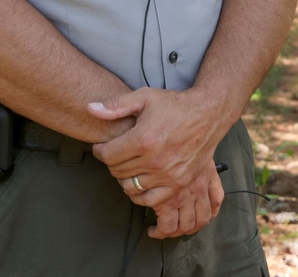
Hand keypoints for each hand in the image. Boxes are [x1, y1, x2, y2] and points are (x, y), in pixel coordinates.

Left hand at [89, 87, 227, 236]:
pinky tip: (140, 179)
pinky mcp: (178, 184)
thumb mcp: (144, 97)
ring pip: (130, 187)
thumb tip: (90, 108)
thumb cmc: (174, 105)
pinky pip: (150, 199)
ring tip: (127, 164)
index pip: (108, 155)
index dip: (99, 150)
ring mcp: (167, 176)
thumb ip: (115, 105)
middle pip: (117, 171)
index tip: (102, 146)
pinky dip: (140, 193)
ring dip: (124, 177)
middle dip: (111, 162)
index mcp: (143, 139)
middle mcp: (155, 161)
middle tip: (115, 152)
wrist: (207, 115)